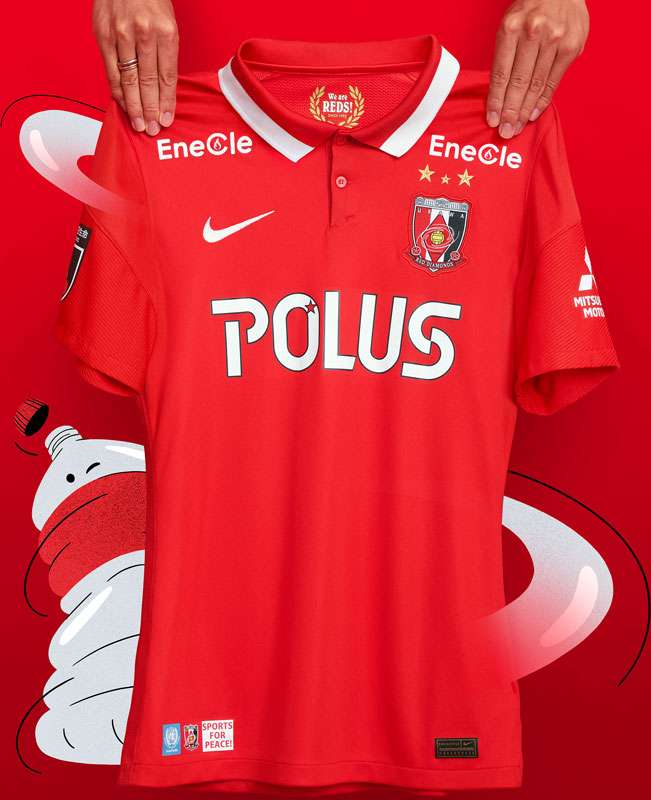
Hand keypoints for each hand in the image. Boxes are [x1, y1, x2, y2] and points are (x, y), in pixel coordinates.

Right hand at [92, 0, 178, 134]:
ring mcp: (120, 35)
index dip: (167, 103)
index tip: (166, 120)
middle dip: (151, 110)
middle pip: (148, 82)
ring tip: (139, 124)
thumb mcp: (168, 24)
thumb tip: (164, 91)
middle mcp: (143, 33)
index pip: (167, 77)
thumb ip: (165, 55)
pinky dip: (118, 91)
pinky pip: (111, 71)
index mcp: (165, 32)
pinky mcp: (103, 35)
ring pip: (129, 80)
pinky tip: (123, 105)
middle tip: (152, 130)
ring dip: (134, 107)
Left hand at [487, 0, 588, 137]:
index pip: (501, 74)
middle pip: (519, 83)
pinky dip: (543, 100)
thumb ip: (505, 56)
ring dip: (525, 110)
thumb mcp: (509, 26)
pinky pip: (554, 81)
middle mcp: (534, 32)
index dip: (496, 101)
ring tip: (517, 127)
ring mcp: (556, 39)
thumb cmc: (529, 11)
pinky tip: (533, 114)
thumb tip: (499, 96)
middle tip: (505, 132)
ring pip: (537, 84)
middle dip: (510, 112)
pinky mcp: (572, 46)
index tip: (492, 121)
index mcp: (512, 27)